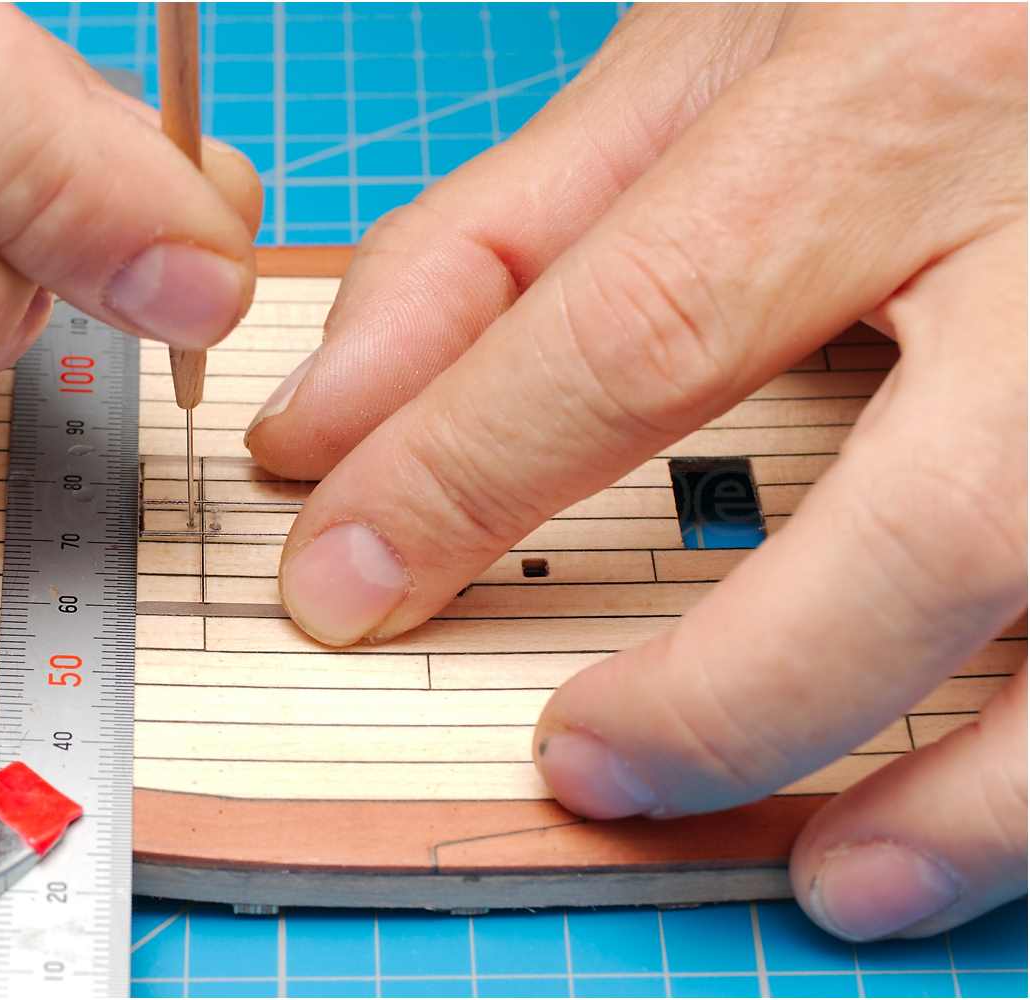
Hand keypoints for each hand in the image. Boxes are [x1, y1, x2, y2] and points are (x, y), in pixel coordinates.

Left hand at [248, 4, 1025, 939]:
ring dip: (964, 795)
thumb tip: (328, 418)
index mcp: (905, 97)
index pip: (646, 326)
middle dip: (731, 693)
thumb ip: (505, 236)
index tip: (341, 585)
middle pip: (932, 524)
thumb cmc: (922, 17)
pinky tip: (963, 820)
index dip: (467, 476)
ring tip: (831, 874)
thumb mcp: (709, 62)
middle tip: (580, 763)